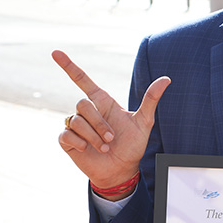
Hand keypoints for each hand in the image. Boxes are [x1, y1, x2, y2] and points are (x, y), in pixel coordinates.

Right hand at [52, 50, 169, 191]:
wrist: (122, 170)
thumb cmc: (132, 146)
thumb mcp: (144, 123)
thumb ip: (151, 100)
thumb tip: (166, 79)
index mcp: (102, 103)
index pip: (82, 80)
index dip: (69, 66)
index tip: (55, 53)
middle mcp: (88, 112)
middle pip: (82, 104)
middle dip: (98, 123)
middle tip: (111, 139)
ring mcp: (76, 126)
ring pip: (76, 121)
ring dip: (93, 136)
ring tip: (104, 147)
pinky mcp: (68, 141)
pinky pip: (66, 134)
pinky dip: (79, 143)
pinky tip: (87, 149)